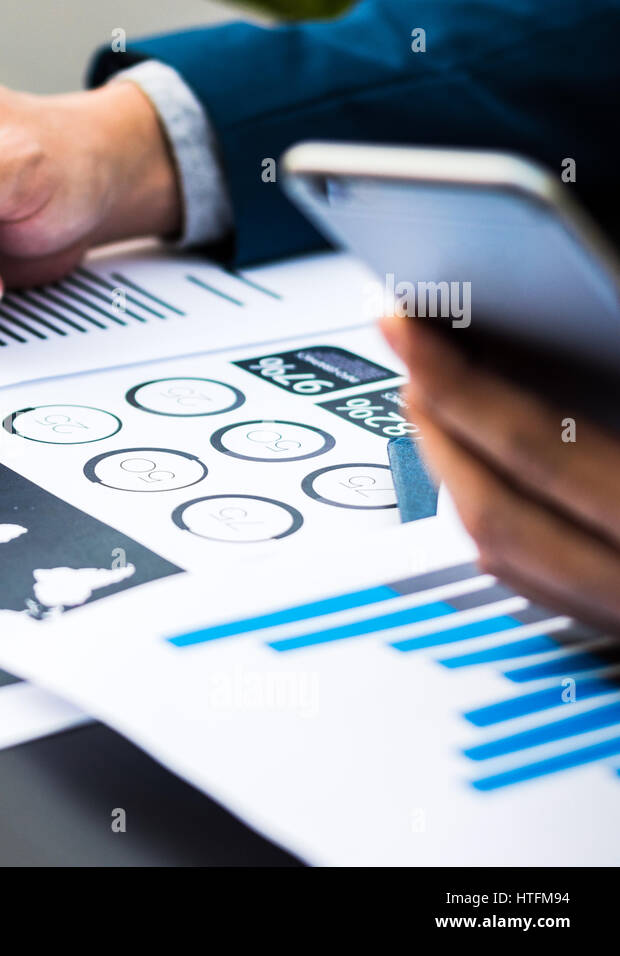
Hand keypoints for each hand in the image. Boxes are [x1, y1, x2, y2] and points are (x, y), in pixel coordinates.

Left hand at [380, 314, 619, 631]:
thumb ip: (613, 392)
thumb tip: (563, 354)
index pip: (528, 446)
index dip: (452, 381)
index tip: (401, 328)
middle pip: (487, 506)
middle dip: (435, 426)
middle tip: (409, 359)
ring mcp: (619, 614)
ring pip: (498, 553)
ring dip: (451, 474)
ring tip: (432, 404)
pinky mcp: (618, 628)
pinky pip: (528, 582)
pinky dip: (490, 521)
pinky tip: (478, 479)